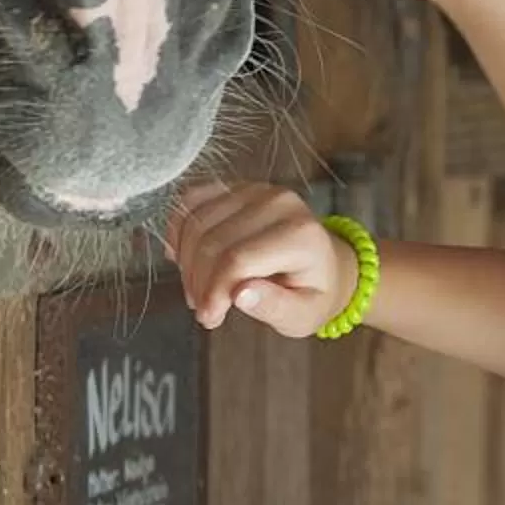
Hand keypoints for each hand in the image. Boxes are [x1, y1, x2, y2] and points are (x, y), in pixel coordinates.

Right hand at [163, 181, 358, 335]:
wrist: (324, 264)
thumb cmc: (313, 293)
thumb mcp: (303, 315)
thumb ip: (274, 307)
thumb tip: (240, 295)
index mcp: (300, 235)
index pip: (237, 261)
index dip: (212, 292)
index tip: (209, 318)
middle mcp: (279, 203)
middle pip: (212, 242)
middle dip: (197, 282)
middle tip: (204, 309)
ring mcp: (256, 189)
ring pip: (196, 222)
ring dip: (186, 262)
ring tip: (198, 290)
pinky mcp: (237, 187)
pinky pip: (191, 202)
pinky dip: (180, 233)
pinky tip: (186, 259)